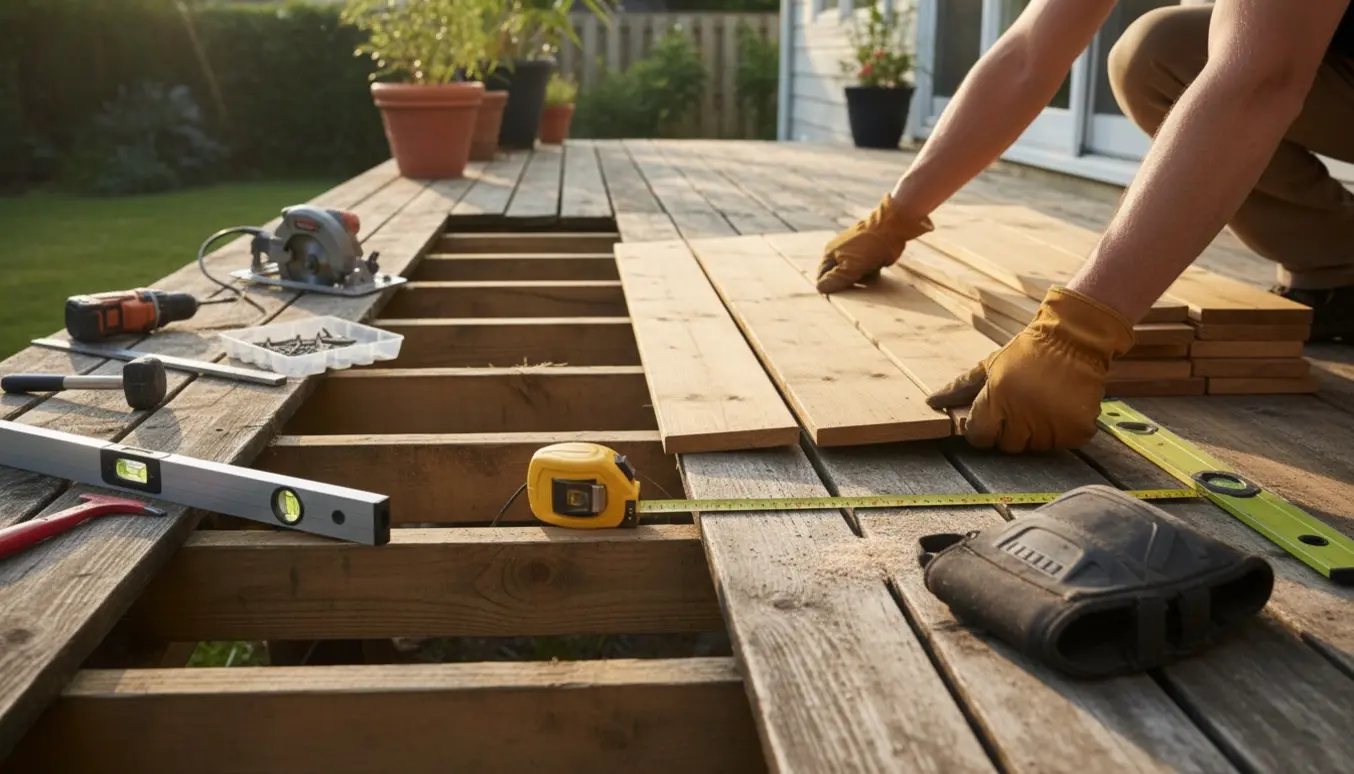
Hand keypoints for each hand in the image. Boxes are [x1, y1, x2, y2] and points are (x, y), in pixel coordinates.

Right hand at [817, 195, 934, 293]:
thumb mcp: (849, 266)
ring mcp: (854, 254)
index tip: (839, 297)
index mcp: (830, 253)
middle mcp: (840, 253)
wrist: (891, 228)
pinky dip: (869, 276)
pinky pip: (865, 272)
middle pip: (838, 277)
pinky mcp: (868, 256)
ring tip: (867, 279)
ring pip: (852, 276)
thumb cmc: (868, 246)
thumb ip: (835, 279)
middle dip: (846, 285)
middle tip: (855, 290)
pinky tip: (875, 274)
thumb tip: (820, 289)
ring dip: (860, 281)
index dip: (829, 287)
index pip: (823, 276)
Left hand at [925, 287, 1134, 452]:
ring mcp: (1052, 425)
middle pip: (1006, 445)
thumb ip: (961, 388)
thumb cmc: (1028, 352)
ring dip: (1035, 431)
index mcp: (998, 398)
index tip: (992, 415)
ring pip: (1034, 446)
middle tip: (1021, 405)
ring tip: (1042, 403)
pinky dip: (1060, 431)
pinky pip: (1061, 444)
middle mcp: (1024, 414)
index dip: (982, 428)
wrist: (1075, 339)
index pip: (978, 436)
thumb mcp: (990, 365)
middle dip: (1009, 429)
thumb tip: (931, 401)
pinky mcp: (1076, 430)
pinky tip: (1060, 407)